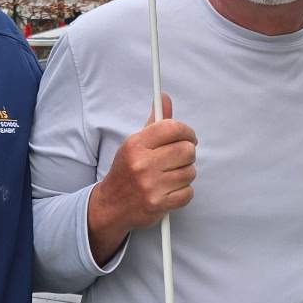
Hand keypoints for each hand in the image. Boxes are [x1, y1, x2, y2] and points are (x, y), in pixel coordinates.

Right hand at [86, 95, 197, 265]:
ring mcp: (151, 186)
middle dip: (187, 154)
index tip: (188, 137)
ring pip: (190, 172)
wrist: (111, 205)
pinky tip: (170, 190)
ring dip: (185, 174)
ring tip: (170, 176)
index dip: (186, 131)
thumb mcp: (135, 144)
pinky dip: (183, 192)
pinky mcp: (159, 204)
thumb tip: (164, 97)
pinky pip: (188, 192)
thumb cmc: (127, 171)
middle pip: (187, 150)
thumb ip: (154, 122)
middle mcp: (142, 164)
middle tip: (179, 158)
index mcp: (136, 144)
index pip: (172, 128)